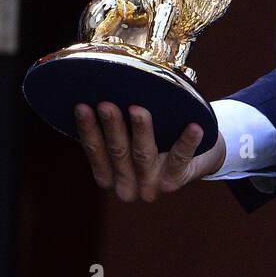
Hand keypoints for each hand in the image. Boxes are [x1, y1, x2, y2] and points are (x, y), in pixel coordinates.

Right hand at [75, 103, 226, 201]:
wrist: (193, 160)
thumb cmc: (154, 139)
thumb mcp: (129, 138)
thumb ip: (115, 126)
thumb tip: (96, 90)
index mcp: (110, 176)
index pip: (95, 152)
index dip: (88, 129)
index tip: (81, 106)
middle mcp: (127, 186)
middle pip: (118, 152)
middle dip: (111, 127)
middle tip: (106, 104)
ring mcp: (152, 186)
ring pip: (143, 155)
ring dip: (140, 131)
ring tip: (138, 110)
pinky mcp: (176, 180)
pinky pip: (179, 158)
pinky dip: (186, 141)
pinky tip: (194, 127)